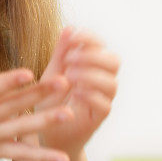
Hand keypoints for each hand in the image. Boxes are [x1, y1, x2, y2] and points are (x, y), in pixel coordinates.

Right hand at [0, 46, 75, 160]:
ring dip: (46, 122)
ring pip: (21, 129)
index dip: (7, 81)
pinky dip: (42, 156)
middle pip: (13, 106)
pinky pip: (21, 155)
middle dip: (39, 94)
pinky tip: (63, 158)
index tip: (28, 72)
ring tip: (70, 114)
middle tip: (65, 81)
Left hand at [35, 26, 119, 155]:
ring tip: (69, 76)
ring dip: (91, 76)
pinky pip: (105, 105)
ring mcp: (103, 99)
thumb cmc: (51, 101)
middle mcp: (101, 81)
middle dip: (93, 56)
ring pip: (112, 83)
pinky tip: (75, 92)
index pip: (101, 45)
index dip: (90, 38)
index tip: (73, 36)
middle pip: (114, 61)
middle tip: (70, 59)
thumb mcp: (52, 73)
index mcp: (92, 66)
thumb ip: (61, 53)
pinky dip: (90, 95)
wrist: (47, 132)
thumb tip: (70, 27)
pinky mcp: (99, 117)